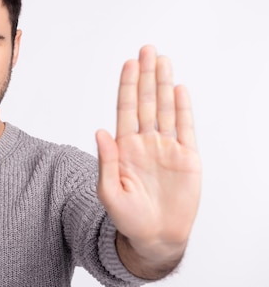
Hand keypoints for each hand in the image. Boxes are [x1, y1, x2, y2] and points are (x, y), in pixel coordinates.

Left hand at [95, 45, 201, 276]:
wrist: (154, 238)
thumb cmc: (127, 218)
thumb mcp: (109, 192)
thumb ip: (106, 161)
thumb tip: (99, 130)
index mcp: (125, 148)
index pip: (126, 109)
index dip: (128, 86)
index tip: (128, 63)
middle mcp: (145, 142)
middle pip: (147, 102)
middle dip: (146, 75)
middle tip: (147, 49)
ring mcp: (167, 149)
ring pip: (166, 109)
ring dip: (165, 84)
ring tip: (163, 60)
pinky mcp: (187, 159)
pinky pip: (185, 128)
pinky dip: (183, 109)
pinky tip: (180, 89)